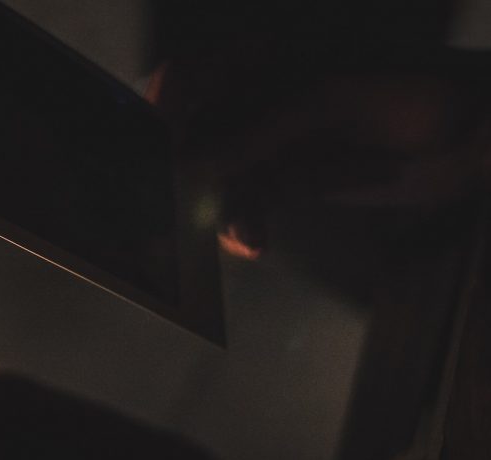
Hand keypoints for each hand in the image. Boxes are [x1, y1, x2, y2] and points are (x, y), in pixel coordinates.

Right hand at [145, 55, 490, 257]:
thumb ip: (258, 133)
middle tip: (176, 214)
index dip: (160, 117)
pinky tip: (252, 242)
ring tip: (235, 237)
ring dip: (214, 212)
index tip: (157, 160)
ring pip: (212, 179)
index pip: (186, 80)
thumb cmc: (409, 95)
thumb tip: (193, 165)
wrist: (469, 135)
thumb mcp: (329, 104)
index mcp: (258, 62)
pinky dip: (242, 226)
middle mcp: (252, 99)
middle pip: (190, 135)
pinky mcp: (284, 181)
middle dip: (179, 176)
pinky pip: (243, 205)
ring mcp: (267, 143)